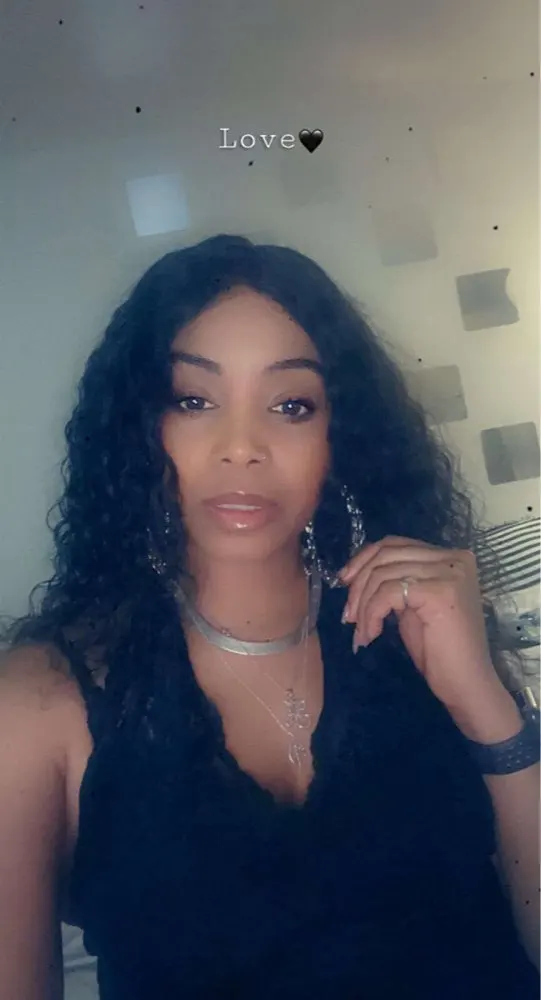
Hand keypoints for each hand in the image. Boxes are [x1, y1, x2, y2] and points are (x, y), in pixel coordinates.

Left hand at [339, 536, 508, 721]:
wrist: (466, 683)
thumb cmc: (440, 650)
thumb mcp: (411, 605)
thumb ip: (395, 581)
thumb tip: (355, 572)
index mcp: (449, 557)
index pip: (395, 544)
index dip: (364, 560)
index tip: (344, 581)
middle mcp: (453, 558)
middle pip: (386, 555)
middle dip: (359, 584)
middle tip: (348, 614)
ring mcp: (449, 573)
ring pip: (383, 574)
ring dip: (363, 605)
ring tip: (361, 631)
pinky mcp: (440, 591)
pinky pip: (388, 593)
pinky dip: (372, 614)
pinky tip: (371, 635)